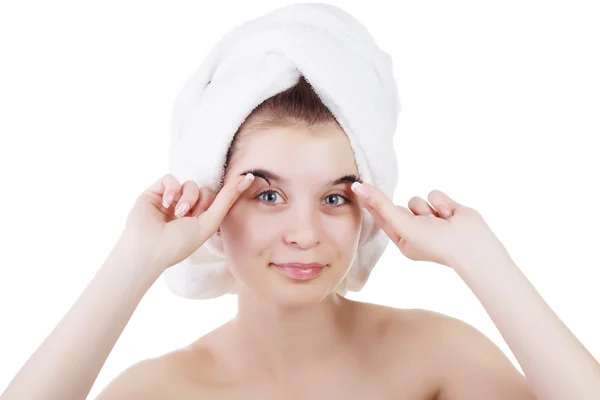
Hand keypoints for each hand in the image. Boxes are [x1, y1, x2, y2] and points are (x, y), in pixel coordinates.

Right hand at [119, 173, 254, 273]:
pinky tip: (166, 203)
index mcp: (200, 220)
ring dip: (187, 197)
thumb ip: (226, 201)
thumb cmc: (179, 243)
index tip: (249, 178)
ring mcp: (170, 201)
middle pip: (204, 190)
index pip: (217, 199)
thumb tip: (247, 179)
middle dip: (201, 201)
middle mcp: (186, 209)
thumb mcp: (209, 223)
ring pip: (189, 184)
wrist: (148, 249)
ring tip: (178, 213)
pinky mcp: (155, 193)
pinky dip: (171, 189)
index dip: (228, 192)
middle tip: (191, 215)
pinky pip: (170, 178)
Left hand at [351, 183, 510, 270]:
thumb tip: (359, 188)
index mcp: (402, 239)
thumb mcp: (402, 224)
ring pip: (416, 199)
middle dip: (400, 207)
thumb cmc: (434, 242)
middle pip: (397, 206)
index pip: (381, 218)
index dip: (370, 203)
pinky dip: (440, 202)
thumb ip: (381, 205)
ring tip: (437, 220)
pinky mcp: (444, 208)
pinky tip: (450, 215)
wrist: (472, 244)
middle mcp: (415, 229)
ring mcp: (430, 219)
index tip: (357, 187)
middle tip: (397, 205)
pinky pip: (433, 194)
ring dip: (425, 207)